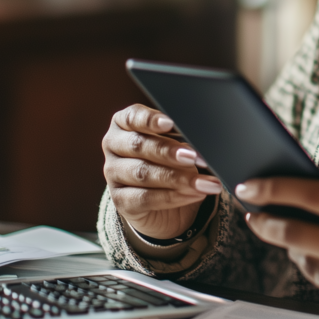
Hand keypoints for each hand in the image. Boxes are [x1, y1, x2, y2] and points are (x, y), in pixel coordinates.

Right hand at [103, 104, 221, 239]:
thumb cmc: (170, 160)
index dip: (150, 120)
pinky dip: (174, 196)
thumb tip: (199, 141)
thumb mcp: (177, 143)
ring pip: (143, 173)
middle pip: (138, 145)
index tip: (170, 123)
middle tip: (193, 156)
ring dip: (178, 177)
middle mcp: (114, 145)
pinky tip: (195, 194)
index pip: (133, 117)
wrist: (164, 201)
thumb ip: (182, 137)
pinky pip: (146, 198)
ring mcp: (113, 174)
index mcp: (124, 123)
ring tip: (205, 181)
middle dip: (168, 151)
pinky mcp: (120, 200)